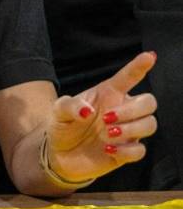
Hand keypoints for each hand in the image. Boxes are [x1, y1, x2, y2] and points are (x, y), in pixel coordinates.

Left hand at [45, 51, 157, 184]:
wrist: (58, 153)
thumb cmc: (62, 125)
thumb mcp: (58, 111)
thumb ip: (70, 106)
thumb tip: (87, 111)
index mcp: (107, 94)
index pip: (128, 77)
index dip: (139, 66)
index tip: (150, 56)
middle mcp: (121, 110)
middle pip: (149, 102)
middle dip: (133, 109)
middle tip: (107, 118)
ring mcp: (126, 131)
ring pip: (150, 124)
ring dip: (131, 129)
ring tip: (107, 134)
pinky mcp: (126, 151)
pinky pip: (141, 150)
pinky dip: (126, 150)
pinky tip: (108, 149)